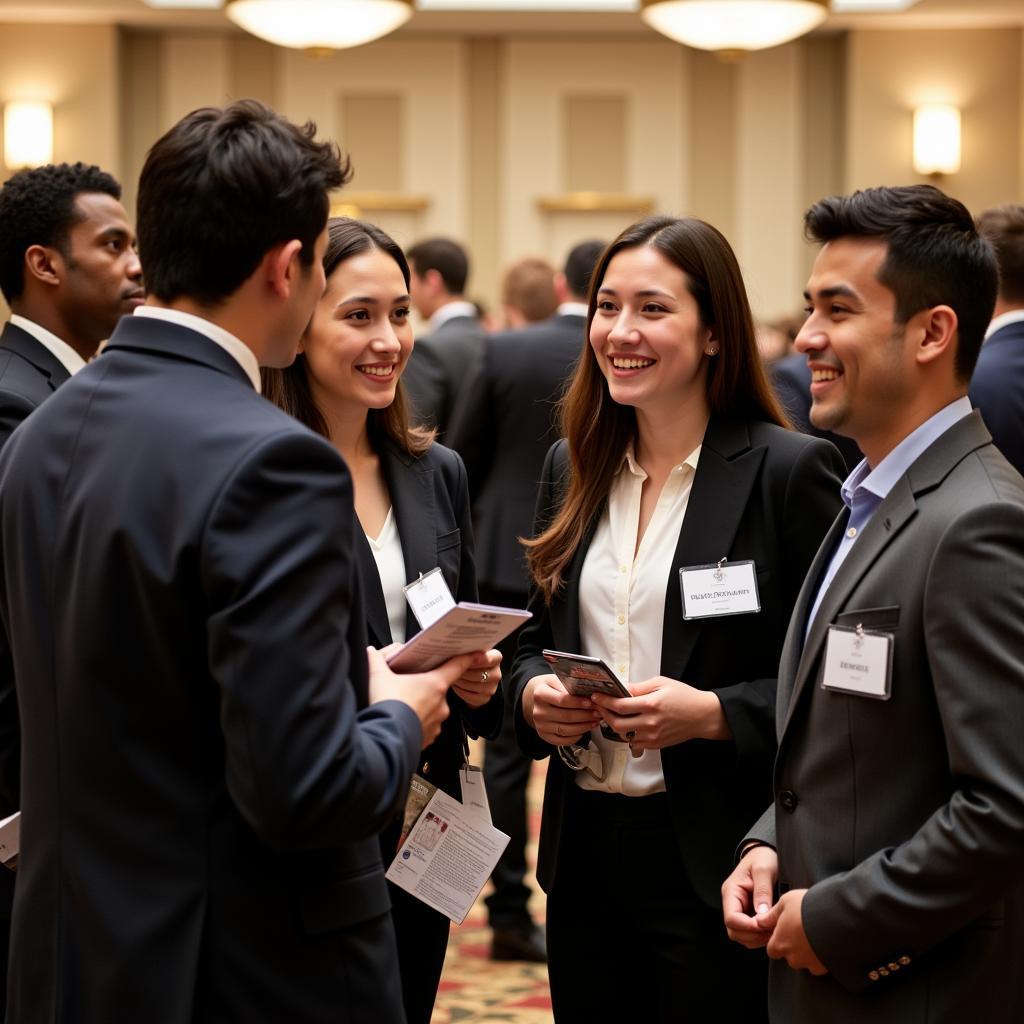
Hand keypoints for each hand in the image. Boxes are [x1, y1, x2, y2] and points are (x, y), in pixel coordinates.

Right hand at [366, 646, 471, 747]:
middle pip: (438, 688)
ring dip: (421, 706)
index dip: (467, 658)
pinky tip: (403, 721)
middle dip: (425, 686)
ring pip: (432, 709)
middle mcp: (441, 704)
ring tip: (401, 706)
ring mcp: (437, 723)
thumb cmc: (385, 707)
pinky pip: (426, 726)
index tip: (476, 653)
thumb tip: (371, 652)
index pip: (457, 666)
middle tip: (407, 685)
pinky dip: (417, 722)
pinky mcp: (429, 738)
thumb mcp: (378, 676)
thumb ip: (376, 660)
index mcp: (435, 684)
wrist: (383, 741)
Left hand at [451, 649, 501, 707]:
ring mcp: (492, 688)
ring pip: (475, 686)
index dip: (482, 659)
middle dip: (465, 672)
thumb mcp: (467, 652)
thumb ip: (467, 652)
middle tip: (452, 668)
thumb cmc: (464, 659)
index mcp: (495, 657)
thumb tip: (460, 653)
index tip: (471, 659)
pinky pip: (471, 697)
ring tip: (452, 676)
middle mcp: (496, 673)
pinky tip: (456, 685)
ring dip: (461, 681)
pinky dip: (461, 691)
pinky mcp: (484, 698)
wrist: (464, 675)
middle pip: (481, 674)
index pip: (493, 658)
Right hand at [522, 674, 601, 746]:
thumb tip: (591, 694)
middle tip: (598, 713)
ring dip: (584, 727)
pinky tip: (584, 730)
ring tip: (595, 721)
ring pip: (566, 730)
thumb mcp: (558, 681)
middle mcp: (538, 711)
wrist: (540, 699)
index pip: (562, 700)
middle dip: (585, 715)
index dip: (578, 703)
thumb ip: (571, 687)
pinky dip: (576, 737)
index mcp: (540, 694)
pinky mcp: (544, 736)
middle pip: (566, 716)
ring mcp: (540, 725)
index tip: (591, 703)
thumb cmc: (553, 688)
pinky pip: (563, 740)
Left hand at [590, 677, 730, 752]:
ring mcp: (653, 736)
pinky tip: (627, 725)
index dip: (604, 702)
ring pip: (623, 735)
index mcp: (651, 705)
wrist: (703, 716)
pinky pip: (635, 742)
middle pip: (617, 723)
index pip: (619, 706)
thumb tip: (621, 687)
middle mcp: (650, 723)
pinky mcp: (656, 744)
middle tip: (600, 707)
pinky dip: (627, 734)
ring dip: (614, 725)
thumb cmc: (684, 697)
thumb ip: (639, 687)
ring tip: (611, 715)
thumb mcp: (661, 683)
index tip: (596, 697)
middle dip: (604, 714)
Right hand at [722, 845, 778, 948]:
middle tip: (772, 932)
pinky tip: (772, 930)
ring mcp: (739, 909)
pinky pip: (749, 933)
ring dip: (756, 939)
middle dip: (752, 936)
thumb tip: (761, 914)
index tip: (765, 925)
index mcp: (731, 891)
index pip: (731, 918)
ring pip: (741, 935)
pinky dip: (759, 936)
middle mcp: (732, 903)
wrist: (764, 853)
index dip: (747, 926)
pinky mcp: (748, 914)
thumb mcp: (763, 870)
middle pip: (734, 931)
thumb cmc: (763, 858)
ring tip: (774, 932)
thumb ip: (762, 891)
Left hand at [763, 889, 827, 974]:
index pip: (772, 949)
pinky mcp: (826, 967)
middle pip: (789, 956)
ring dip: (808, 951)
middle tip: (802, 929)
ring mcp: (810, 964)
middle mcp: (793, 957)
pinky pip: (820, 964)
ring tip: (816, 933)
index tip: (785, 930)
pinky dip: (821, 956)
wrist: (837, 919)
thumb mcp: (785, 902)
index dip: (778, 940)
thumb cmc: (808, 908)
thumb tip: (759, 921)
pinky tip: (826, 942)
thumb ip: (770, 915)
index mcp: (780, 943)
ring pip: (805, 961)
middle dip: (794, 946)